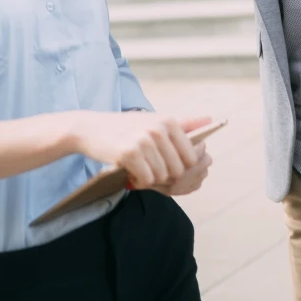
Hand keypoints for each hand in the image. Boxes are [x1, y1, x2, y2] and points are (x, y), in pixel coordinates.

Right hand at [70, 113, 209, 188]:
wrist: (90, 128)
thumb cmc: (125, 127)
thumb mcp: (154, 120)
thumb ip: (184, 123)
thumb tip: (210, 120)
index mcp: (169, 121)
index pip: (192, 157)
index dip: (180, 167)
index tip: (165, 163)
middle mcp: (158, 129)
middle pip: (178, 170)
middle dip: (165, 175)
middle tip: (149, 167)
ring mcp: (144, 141)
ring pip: (162, 176)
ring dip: (150, 178)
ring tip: (138, 167)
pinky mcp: (129, 153)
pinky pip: (146, 179)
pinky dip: (139, 180)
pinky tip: (130, 170)